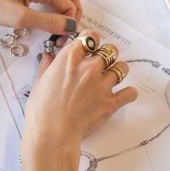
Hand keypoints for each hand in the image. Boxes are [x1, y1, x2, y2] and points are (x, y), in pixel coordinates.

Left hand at [0, 0, 82, 34]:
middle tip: (67, 27)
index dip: (71, 21)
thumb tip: (71, 26)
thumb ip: (48, 22)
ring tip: (60, 17)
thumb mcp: (21, 18)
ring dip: (64, 1)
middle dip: (73, 9)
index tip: (64, 36)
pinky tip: (44, 8)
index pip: (69, 3)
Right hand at [22, 32, 137, 160]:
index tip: (90, 45)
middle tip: (101, 63)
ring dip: (118, 71)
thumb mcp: (39, 82)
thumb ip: (47, 66)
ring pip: (122, 68)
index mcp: (70, 59)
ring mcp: (102, 85)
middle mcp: (89, 68)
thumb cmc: (42, 110)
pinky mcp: (111, 102)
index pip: (89, 37)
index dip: (91, 40)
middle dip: (107, 55)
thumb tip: (48, 57)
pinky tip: (123, 95)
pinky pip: (130, 92)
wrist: (52, 133)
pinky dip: (129, 93)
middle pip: (110, 50)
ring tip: (112, 77)